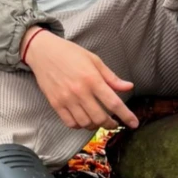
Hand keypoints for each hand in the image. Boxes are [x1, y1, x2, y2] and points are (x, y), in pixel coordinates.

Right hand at [23, 29, 137, 130]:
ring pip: (85, 123)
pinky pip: (69, 122)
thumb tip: (129, 87)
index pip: (114, 103)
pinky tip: (83, 120)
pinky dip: (79, 125)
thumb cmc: (70, 53)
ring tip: (98, 121)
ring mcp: (66, 99)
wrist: (43, 51)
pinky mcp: (55, 103)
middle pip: (100, 117)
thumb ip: (111, 77)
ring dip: (95, 126)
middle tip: (114, 123)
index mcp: (92, 79)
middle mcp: (80, 91)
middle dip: (110, 124)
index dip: (126, 116)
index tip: (134, 123)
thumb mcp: (94, 60)